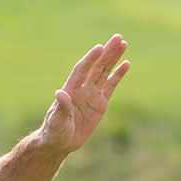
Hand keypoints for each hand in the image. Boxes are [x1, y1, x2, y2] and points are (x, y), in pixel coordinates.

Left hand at [40, 34, 129, 152]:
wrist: (60, 143)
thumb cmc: (54, 132)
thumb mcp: (57, 120)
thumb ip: (61, 107)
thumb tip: (60, 93)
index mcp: (70, 90)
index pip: (82, 70)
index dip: (90, 59)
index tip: (99, 48)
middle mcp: (82, 89)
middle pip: (96, 66)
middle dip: (106, 52)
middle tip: (117, 37)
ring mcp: (92, 95)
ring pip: (104, 72)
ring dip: (113, 58)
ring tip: (123, 44)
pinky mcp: (100, 104)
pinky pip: (110, 86)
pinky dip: (118, 75)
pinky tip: (126, 63)